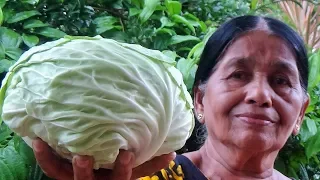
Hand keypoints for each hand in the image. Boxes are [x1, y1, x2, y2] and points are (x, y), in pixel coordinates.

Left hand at [32, 139, 175, 179]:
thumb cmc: (117, 173)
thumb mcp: (134, 171)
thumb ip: (150, 163)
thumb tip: (173, 153)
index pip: (122, 177)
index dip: (122, 168)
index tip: (126, 153)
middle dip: (73, 165)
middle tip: (84, 156)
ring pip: (63, 176)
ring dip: (53, 162)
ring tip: (45, 144)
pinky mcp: (63, 175)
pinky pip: (50, 168)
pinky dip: (43, 156)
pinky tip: (37, 140)